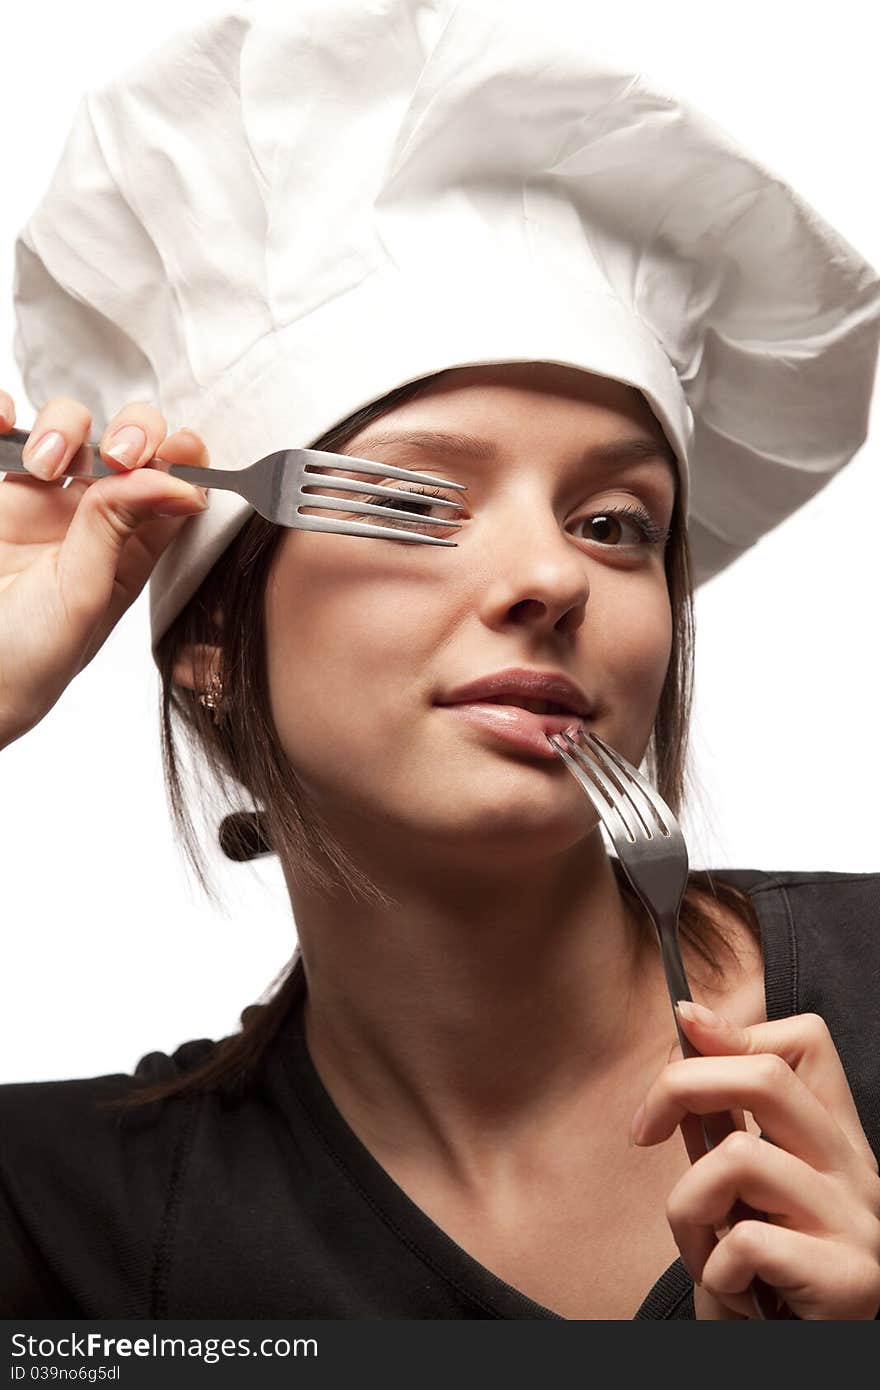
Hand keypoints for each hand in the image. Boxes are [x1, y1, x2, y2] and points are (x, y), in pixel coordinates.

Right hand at [0, 391, 209, 748]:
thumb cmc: (26, 659)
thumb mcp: (83, 596)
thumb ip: (122, 530)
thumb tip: (181, 482)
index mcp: (132, 548)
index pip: (175, 485)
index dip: (184, 458)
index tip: (182, 448)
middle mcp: (93, 519)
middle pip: (129, 444)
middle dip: (131, 431)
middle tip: (117, 455)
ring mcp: (41, 500)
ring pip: (71, 427)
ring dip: (66, 426)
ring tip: (45, 467)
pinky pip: (8, 430)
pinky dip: (5, 413)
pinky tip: (5, 423)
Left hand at [630, 1002, 879, 1318]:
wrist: (802, 1364)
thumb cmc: (764, 1280)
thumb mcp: (738, 1193)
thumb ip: (721, 1122)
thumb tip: (688, 1036)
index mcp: (832, 1140)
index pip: (806, 1042)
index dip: (736, 1028)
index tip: (682, 1031)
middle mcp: (856, 1171)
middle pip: (767, 1076)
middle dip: (681, 1087)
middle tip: (642, 1132)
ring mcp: (858, 1223)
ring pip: (739, 1157)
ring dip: (690, 1207)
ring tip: (703, 1252)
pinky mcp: (850, 1279)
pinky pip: (748, 1241)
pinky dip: (716, 1268)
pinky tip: (732, 1291)